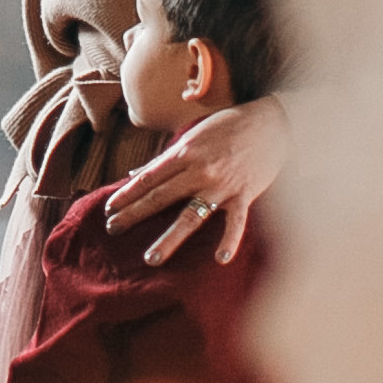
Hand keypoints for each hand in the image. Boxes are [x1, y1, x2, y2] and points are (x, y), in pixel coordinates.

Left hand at [102, 98, 290, 268]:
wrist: (273, 123)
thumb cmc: (229, 126)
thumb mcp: (193, 134)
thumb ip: (166, 157)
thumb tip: (136, 173)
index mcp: (184, 153)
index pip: (148, 178)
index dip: (126, 195)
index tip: (109, 209)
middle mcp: (200, 171)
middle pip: (160, 198)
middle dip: (134, 214)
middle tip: (113, 230)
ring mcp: (222, 186)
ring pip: (190, 217)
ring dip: (169, 239)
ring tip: (151, 258)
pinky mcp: (244, 195)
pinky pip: (235, 223)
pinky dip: (229, 241)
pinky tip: (220, 259)